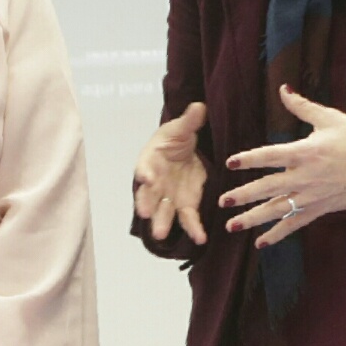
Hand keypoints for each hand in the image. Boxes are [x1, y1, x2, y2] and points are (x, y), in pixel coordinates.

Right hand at [133, 102, 210, 243]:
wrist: (184, 150)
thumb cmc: (175, 139)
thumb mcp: (182, 128)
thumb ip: (190, 121)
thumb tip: (199, 106)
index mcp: (150, 162)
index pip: (144, 168)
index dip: (144, 174)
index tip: (146, 179)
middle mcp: (155, 183)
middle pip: (148, 195)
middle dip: (146, 205)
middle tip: (145, 214)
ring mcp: (169, 197)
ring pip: (163, 212)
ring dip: (162, 223)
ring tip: (162, 235)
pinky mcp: (186, 205)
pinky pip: (188, 219)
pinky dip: (193, 229)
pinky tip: (200, 239)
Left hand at [220, 85, 345, 246]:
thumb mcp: (331, 118)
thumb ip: (302, 107)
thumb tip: (283, 89)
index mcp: (306, 152)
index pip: (271, 156)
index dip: (249, 159)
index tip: (230, 163)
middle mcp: (306, 176)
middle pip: (269, 187)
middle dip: (244, 195)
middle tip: (222, 200)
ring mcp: (313, 196)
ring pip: (278, 210)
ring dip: (253, 219)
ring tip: (230, 225)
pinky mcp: (320, 209)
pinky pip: (295, 224)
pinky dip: (278, 234)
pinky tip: (260, 242)